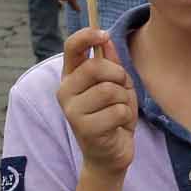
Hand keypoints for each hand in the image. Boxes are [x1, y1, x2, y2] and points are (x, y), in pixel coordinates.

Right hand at [56, 25, 135, 174]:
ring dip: (124, 101)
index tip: (103, 35)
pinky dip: (125, 118)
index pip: (71, 47)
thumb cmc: (113, 117)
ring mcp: (72, 111)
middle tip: (122, 91)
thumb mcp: (116, 86)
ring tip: (119, 112)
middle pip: (95, 67)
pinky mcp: (84, 128)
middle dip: (118, 76)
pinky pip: (117, 111)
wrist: (110, 155)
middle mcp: (65, 91)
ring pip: (109, 90)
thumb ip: (111, 64)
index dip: (87, 36)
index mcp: (71, 76)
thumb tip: (106, 38)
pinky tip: (117, 127)